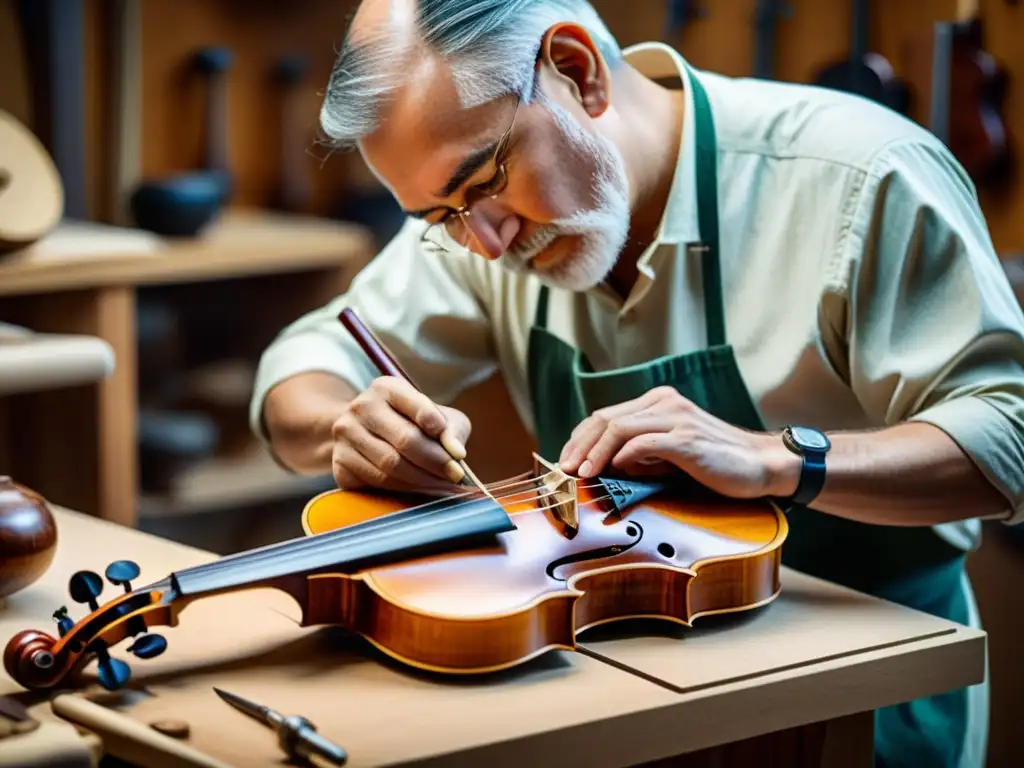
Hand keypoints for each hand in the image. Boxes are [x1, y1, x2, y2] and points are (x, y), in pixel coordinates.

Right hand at [331, 376, 471, 492]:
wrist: (366, 434)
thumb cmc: (411, 424)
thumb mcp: (437, 416)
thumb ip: (451, 429)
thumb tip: (456, 452)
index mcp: (387, 387)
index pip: (419, 407)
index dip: (441, 431)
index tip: (459, 455)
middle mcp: (362, 406)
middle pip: (405, 440)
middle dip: (436, 462)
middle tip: (455, 476)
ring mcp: (346, 434)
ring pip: (391, 465)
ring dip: (423, 480)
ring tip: (442, 485)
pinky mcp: (339, 463)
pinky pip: (376, 482)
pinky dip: (403, 489)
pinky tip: (419, 489)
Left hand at [557, 386, 798, 498]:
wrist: (760, 466)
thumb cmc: (714, 464)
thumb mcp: (669, 455)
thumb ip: (639, 454)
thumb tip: (605, 466)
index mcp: (658, 402)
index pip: (605, 416)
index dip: (579, 439)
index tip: (564, 462)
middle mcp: (664, 403)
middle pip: (605, 418)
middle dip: (578, 446)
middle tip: (563, 470)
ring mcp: (676, 418)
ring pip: (618, 428)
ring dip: (594, 453)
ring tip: (581, 474)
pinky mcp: (687, 439)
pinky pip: (644, 443)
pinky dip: (622, 457)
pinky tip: (611, 472)